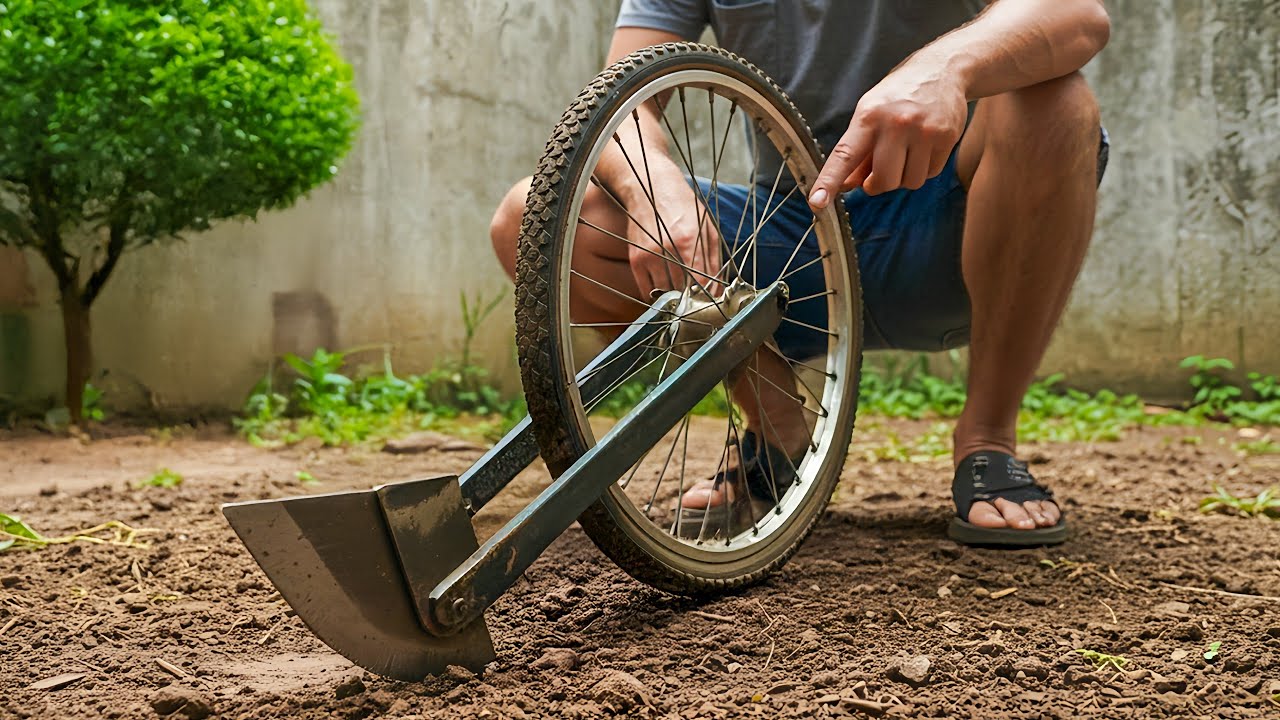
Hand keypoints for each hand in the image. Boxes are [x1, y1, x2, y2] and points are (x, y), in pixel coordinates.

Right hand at [621, 162, 721, 297]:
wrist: (650, 188)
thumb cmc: (683, 207)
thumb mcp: (707, 229)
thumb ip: (714, 261)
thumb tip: (716, 292)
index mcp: (689, 240)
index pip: (700, 283)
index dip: (706, 297)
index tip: (709, 301)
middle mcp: (667, 249)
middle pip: (682, 291)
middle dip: (691, 298)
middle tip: (696, 298)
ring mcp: (649, 255)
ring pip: (665, 293)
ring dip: (674, 297)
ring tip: (681, 290)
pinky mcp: (635, 259)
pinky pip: (647, 290)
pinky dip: (657, 295)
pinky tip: (665, 287)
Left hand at [808, 64, 967, 207]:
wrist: (942, 69)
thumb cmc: (898, 95)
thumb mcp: (870, 114)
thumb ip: (858, 151)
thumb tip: (846, 186)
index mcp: (869, 116)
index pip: (845, 156)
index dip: (829, 181)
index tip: (816, 202)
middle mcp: (896, 123)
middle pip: (883, 181)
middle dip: (879, 184)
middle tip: (878, 172)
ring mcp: (924, 131)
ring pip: (909, 182)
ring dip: (903, 177)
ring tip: (905, 152)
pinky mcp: (946, 137)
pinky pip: (929, 174)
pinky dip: (923, 168)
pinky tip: (922, 148)